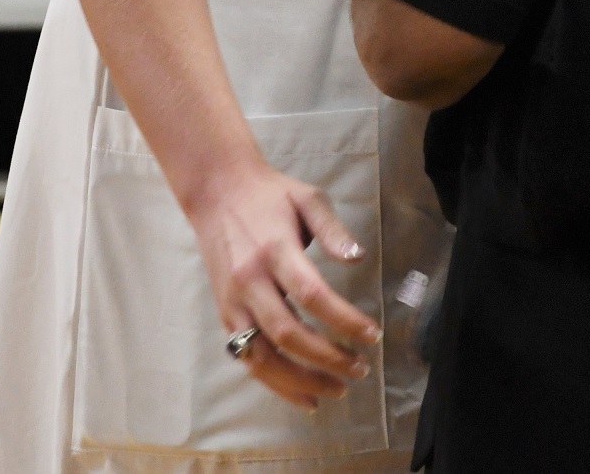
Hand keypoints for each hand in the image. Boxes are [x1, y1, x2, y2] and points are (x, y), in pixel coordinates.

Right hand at [189, 161, 381, 410]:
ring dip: (301, 381)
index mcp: (276, 249)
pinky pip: (247, 359)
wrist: (217, 192)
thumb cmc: (270, 195)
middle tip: (360, 368)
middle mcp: (251, 281)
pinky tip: (302, 396)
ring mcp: (234, 302)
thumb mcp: (307, 197)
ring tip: (336, 390)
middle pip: (289, 333)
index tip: (373, 335)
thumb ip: (333, 229)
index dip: (344, 320)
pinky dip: (274, 383)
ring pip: (263, 357)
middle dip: (327, 358)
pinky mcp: (224, 315)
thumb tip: (359, 257)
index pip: (313, 294)